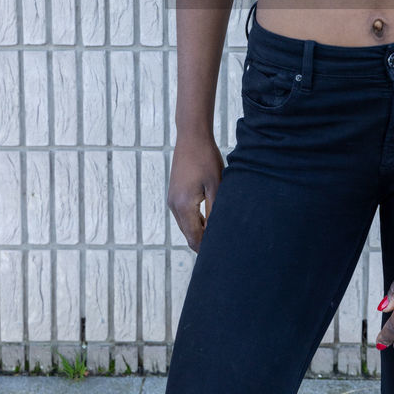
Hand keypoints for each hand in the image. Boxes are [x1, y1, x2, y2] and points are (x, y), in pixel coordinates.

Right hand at [167, 135, 224, 252]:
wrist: (191, 137)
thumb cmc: (207, 159)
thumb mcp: (216, 186)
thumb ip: (215, 211)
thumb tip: (218, 233)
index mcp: (183, 206)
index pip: (194, 237)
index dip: (206, 249)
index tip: (220, 256)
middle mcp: (173, 205)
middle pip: (188, 234)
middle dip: (203, 243)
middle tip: (222, 250)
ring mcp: (171, 200)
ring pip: (186, 226)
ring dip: (199, 232)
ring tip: (218, 237)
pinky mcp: (174, 194)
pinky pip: (183, 215)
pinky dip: (195, 221)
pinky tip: (209, 221)